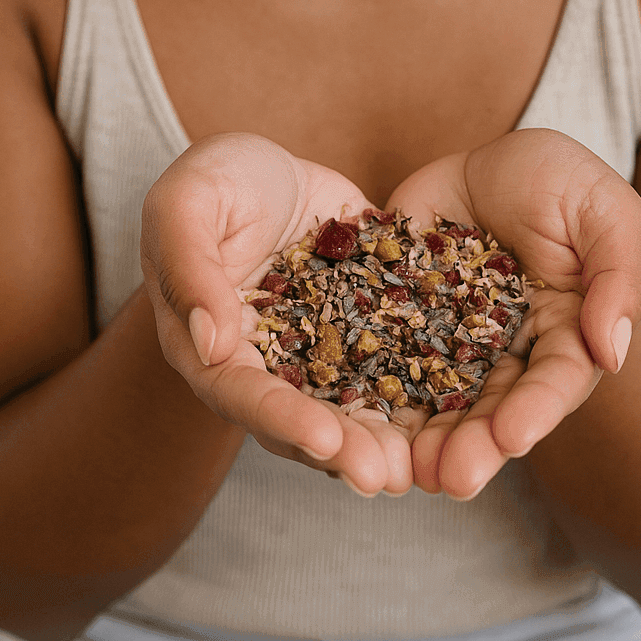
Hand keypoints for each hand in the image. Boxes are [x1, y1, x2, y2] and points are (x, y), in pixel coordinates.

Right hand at [141, 132, 421, 496]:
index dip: (282, 418)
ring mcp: (311, 353)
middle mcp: (259, 365)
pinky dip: (414, 393)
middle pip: (297, 420)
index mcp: (205, 345)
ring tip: (420, 467)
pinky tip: (452, 412)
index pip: (241, 393)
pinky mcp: (356, 332)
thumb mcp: (188, 202)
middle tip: (384, 476)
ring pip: (345, 408)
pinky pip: (386, 367)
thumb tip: (212, 343)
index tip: (325, 439)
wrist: (267, 164)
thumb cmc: (213, 178)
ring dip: (380, 440)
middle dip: (342, 450)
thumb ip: (190, 266)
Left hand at [390, 128, 640, 500]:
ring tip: (407, 474)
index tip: (513, 435)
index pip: (557, 379)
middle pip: (499, 407)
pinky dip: (378, 398)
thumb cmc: (559, 176)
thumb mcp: (604, 209)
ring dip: (429, 441)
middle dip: (478, 445)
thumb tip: (614, 353)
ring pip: (444, 400)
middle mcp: (514, 349)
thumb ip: (617, 275)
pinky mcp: (406, 321)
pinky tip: (360, 426)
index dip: (537, 410)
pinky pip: (388, 363)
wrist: (486, 152)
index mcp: (568, 330)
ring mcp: (457, 340)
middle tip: (454, 478)